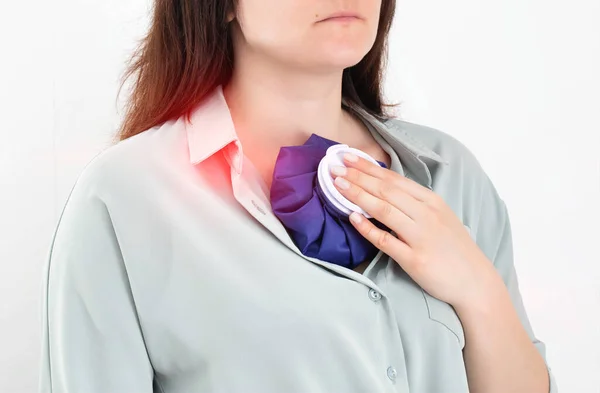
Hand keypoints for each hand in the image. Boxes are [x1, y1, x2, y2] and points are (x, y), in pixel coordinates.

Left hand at [330, 153, 500, 307]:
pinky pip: (386, 241)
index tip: (348, 158)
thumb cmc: (453, 248)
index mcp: (432, 202)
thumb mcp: (440, 217)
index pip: (395, 179)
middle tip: (335, 168)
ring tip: (338, 186)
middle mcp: (427, 215)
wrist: (474, 281)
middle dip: (358, 177)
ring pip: (385, 210)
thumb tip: (383, 190)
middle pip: (387, 191)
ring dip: (359, 196)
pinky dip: (368, 229)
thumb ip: (415, 204)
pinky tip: (353, 218)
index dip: (369, 168)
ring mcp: (421, 237)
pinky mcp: (415, 260)